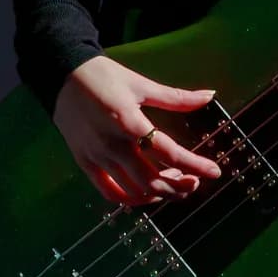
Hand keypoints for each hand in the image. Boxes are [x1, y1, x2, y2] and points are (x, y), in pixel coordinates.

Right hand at [52, 55, 223, 205]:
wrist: (62, 76)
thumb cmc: (104, 77)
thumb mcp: (142, 84)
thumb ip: (176, 98)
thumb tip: (209, 95)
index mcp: (130, 123)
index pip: (169, 152)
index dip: (195, 165)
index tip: (215, 171)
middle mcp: (113, 146)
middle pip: (153, 180)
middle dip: (179, 186)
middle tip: (195, 181)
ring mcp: (97, 158)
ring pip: (134, 191)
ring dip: (159, 194)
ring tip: (173, 184)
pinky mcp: (85, 163)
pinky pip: (110, 193)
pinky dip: (131, 199)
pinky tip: (146, 194)